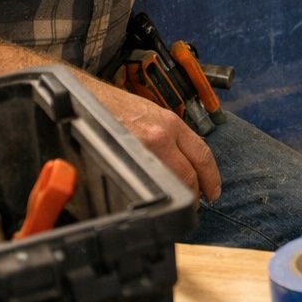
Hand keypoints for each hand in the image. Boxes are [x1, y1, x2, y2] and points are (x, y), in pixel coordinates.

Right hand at [86, 79, 221, 200]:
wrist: (87, 97)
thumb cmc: (118, 106)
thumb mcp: (153, 114)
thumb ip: (171, 136)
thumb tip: (185, 161)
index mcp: (171, 123)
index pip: (202, 154)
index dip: (211, 177)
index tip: (213, 190)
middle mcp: (161, 135)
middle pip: (190, 174)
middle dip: (196, 194)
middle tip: (198, 204)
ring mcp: (142, 148)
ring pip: (171, 182)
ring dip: (179, 197)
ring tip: (179, 204)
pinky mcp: (122, 158)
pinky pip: (147, 183)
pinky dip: (156, 194)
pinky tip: (156, 200)